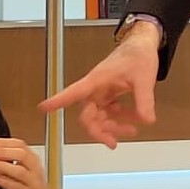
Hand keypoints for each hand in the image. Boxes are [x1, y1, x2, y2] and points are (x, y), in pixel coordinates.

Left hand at [0, 138, 53, 188]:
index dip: (2, 141)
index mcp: (32, 159)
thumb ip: (5, 160)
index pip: (19, 144)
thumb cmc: (27, 187)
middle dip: (1, 151)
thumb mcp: (18, 170)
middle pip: (21, 154)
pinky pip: (16, 187)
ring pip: (20, 171)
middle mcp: (35, 168)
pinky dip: (4, 181)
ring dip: (2, 165)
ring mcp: (33, 182)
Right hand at [38, 24, 159, 148]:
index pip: (73, 93)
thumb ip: (144, 100)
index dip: (57, 101)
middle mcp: (95, 89)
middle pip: (87, 115)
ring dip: (111, 127)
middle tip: (113, 142)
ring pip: (98, 117)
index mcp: (96, 81)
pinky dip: (119, 119)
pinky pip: (108, 113)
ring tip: (131, 130)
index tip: (42, 108)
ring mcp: (101, 93)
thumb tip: (147, 120)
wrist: (142, 46)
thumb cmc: (137, 55)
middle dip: (99, 130)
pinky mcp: (109, 95)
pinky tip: (132, 120)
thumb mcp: (144, 78)